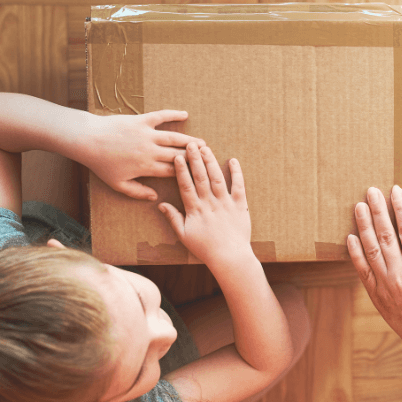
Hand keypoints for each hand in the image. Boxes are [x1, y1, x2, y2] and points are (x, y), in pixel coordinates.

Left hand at [83, 110, 204, 200]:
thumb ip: (138, 192)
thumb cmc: (102, 164)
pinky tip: (185, 114)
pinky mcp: (141, 121)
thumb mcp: (118, 184)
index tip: (199, 175)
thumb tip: (155, 198)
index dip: (187, 173)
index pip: (173, 172)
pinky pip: (161, 116)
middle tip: (208, 158)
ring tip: (202, 143)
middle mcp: (151, 151)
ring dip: (189, 140)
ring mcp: (147, 134)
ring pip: (174, 138)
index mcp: (147, 167)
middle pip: (178, 155)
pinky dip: (173, 114)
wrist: (88, 140)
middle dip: (194, 157)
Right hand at [158, 143, 252, 270]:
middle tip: (190, 144)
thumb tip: (161, 204)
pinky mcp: (240, 205)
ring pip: (217, 178)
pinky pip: (239, 186)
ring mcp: (226, 203)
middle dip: (195, 159)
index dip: (181, 170)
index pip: (186, 185)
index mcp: (195, 210)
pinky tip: (233, 160)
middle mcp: (210, 203)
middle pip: (201, 177)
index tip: (177, 156)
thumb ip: (173, 218)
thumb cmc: (205, 248)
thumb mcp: (184, 235)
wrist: (229, 256)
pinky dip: (237, 173)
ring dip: (211, 161)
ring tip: (205, 148)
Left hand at [347, 186, 401, 362]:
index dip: (400, 208)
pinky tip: (351, 237)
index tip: (395, 190)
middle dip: (378, 211)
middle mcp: (399, 273)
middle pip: (385, 235)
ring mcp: (385, 284)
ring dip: (363, 226)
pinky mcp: (375, 294)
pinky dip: (355, 253)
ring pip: (371, 249)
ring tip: (359, 207)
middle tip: (371, 191)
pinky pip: (362, 270)